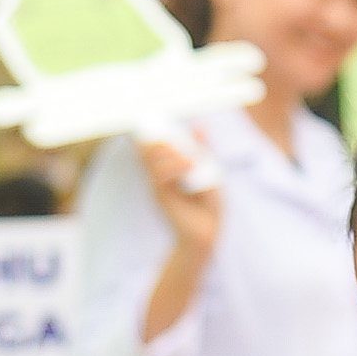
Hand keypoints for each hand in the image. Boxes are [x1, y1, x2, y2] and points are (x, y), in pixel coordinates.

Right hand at [138, 136, 223, 254]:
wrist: (208, 233)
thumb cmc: (209, 205)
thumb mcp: (209, 171)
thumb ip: (201, 149)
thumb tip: (199, 125)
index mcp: (166, 171)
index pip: (150, 147)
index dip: (152, 134)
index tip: (158, 123)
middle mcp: (158, 178)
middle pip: (147, 150)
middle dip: (162, 141)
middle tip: (181, 143)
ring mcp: (158, 188)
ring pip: (154, 160)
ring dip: (172, 154)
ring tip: (191, 161)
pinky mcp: (162, 198)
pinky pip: (160, 175)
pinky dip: (175, 166)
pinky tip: (189, 167)